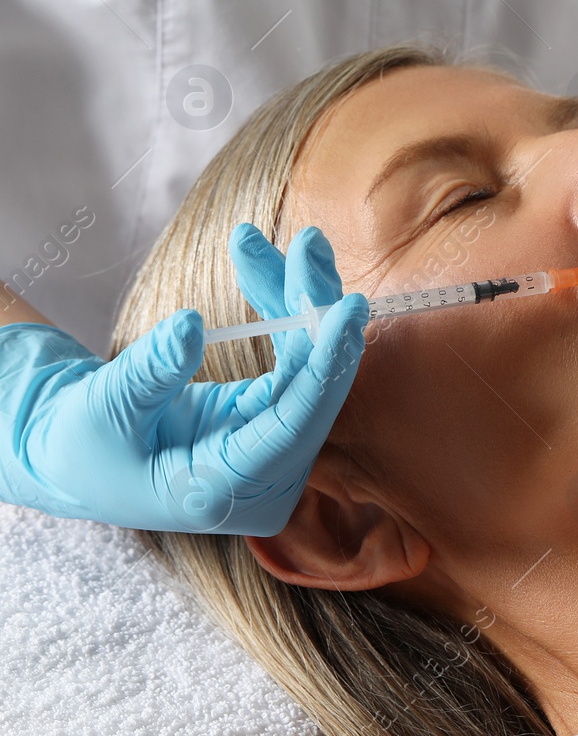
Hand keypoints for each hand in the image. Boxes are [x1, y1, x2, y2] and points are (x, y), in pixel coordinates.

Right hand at [0, 225, 367, 534]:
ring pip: (309, 363)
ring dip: (297, 297)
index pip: (295, 425)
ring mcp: (272, 442)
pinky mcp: (268, 411)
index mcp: (229, 494)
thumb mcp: (103, 412)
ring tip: (290, 241)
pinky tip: (262, 261)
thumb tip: (192, 323)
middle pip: (313, 385)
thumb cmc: (79, 447)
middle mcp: (266, 475)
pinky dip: (280, 306)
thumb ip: (148, 373)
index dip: (326, 365)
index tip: (348, 307)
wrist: (70, 452)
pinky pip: (292, 354)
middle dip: (312, 309)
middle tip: (307, 243)